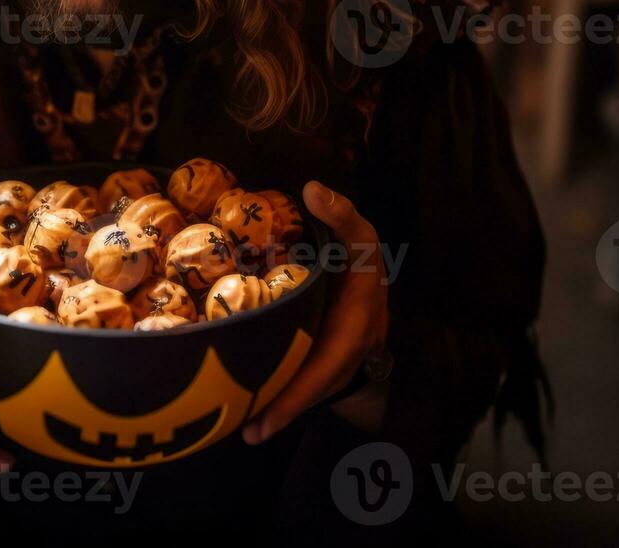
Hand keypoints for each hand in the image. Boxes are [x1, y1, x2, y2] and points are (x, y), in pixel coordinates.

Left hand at [242, 181, 388, 443]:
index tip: (265, 417)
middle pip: (312, 390)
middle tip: (245, 431)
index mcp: (353, 329)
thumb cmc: (363, 260)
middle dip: (282, 412)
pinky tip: (249, 408)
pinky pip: (303, 381)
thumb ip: (342, 214)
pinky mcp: (323, 362)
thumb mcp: (361, 235)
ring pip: (307, 390)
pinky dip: (281, 394)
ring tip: (240, 429)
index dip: (296, 396)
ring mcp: (337, 362)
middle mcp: (346, 353)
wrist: (378, 282)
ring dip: (278, 409)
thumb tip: (312, 188)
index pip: (323, 369)